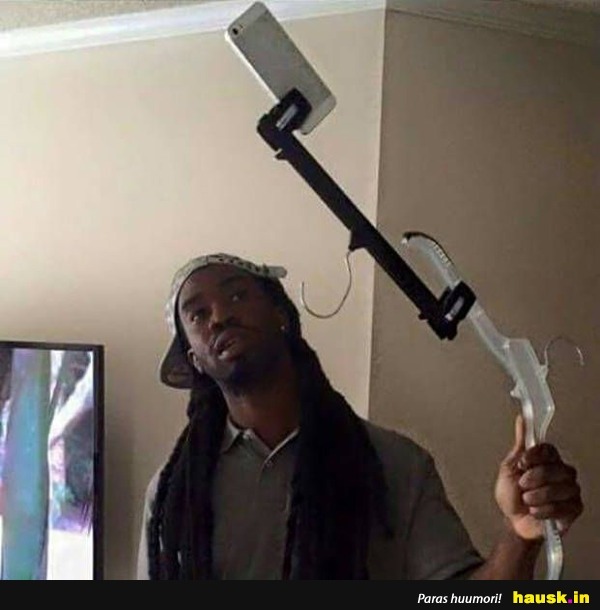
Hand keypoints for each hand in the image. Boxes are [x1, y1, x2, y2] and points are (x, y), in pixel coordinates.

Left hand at [494, 414, 582, 540]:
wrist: (513, 522)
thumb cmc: (512, 494)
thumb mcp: (509, 467)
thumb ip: (519, 445)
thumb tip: (522, 420)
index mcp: (547, 459)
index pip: (548, 449)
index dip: (534, 457)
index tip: (522, 464)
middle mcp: (561, 472)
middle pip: (555, 468)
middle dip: (533, 479)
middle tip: (523, 485)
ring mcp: (570, 490)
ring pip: (559, 489)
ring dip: (537, 496)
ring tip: (528, 500)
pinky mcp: (574, 509)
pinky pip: (563, 507)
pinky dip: (544, 511)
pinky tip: (536, 511)